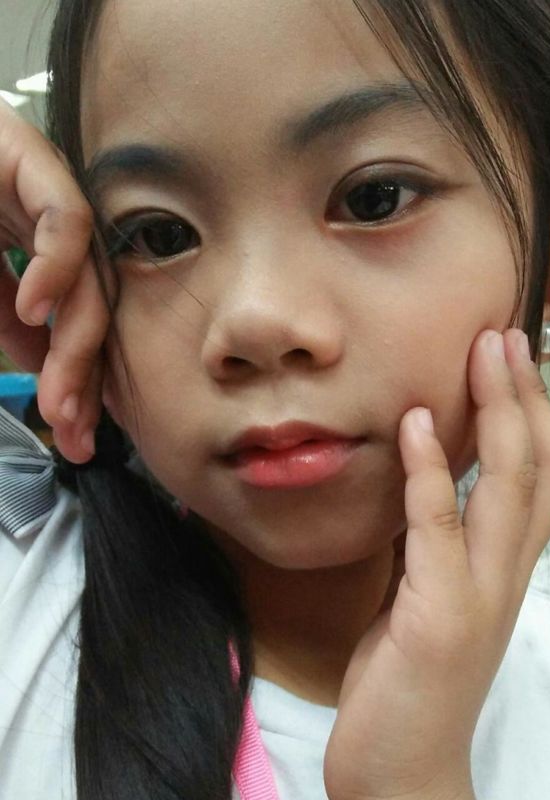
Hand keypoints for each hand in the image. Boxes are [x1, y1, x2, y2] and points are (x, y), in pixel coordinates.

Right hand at [0, 98, 107, 461]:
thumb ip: (6, 321)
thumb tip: (42, 365)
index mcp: (37, 259)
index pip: (72, 329)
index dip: (75, 384)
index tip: (75, 438)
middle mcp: (54, 234)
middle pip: (91, 314)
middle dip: (84, 379)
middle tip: (75, 433)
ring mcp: (49, 197)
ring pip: (90, 280)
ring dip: (77, 344)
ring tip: (60, 400)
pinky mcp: (36, 161)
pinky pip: (65, 223)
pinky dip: (56, 267)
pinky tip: (36, 308)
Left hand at [324, 328, 549, 799]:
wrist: (402, 778)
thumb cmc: (408, 684)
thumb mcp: (423, 601)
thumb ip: (430, 546)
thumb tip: (416, 486)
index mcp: (501, 570)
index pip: (537, 478)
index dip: (530, 412)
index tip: (509, 357)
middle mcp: (504, 575)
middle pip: (535, 468)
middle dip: (521, 395)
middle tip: (504, 334)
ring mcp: (477, 595)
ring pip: (507, 487)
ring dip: (495, 413)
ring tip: (482, 353)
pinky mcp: (438, 617)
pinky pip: (438, 529)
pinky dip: (429, 473)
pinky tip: (414, 425)